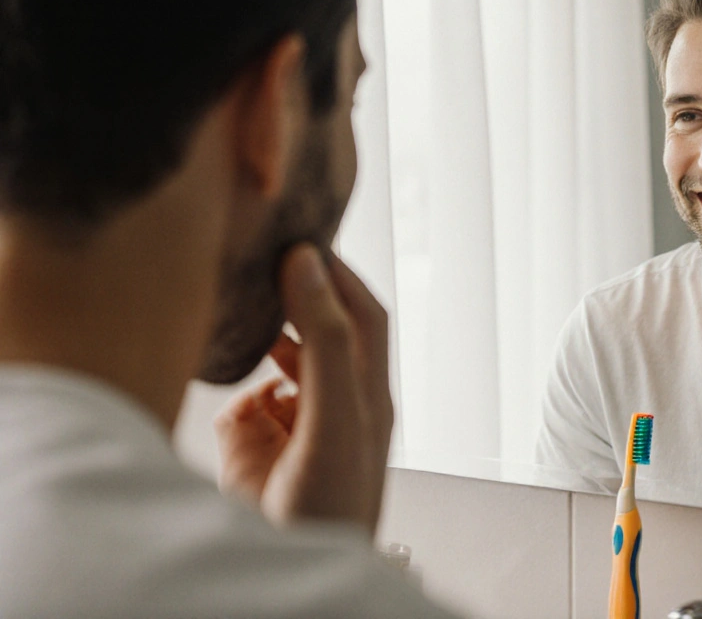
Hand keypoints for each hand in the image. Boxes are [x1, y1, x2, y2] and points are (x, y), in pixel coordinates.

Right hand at [213, 244, 393, 535]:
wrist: (293, 568)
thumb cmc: (332, 499)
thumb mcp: (337, 412)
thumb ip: (323, 338)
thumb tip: (307, 263)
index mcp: (367, 390)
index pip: (361, 312)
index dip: (337, 272)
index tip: (301, 236)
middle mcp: (332, 402)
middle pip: (318, 329)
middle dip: (293, 295)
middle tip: (259, 255)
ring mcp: (292, 425)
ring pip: (275, 363)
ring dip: (260, 340)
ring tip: (237, 306)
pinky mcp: (252, 452)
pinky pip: (240, 405)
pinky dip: (234, 392)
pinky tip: (231, 393)